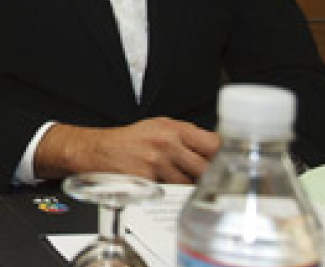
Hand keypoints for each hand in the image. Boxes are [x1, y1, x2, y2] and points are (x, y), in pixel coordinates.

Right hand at [35, 117, 219, 183]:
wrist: (94, 149)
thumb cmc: (127, 141)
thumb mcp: (157, 127)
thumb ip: (186, 137)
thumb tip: (216, 149)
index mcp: (174, 128)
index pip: (215, 143)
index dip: (226, 156)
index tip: (230, 163)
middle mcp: (167, 143)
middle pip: (207, 167)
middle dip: (210, 177)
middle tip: (212, 182)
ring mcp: (157, 163)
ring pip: (190, 185)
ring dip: (190, 189)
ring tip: (184, 186)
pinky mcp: (146, 180)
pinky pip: (170, 194)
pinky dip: (172, 195)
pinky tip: (166, 190)